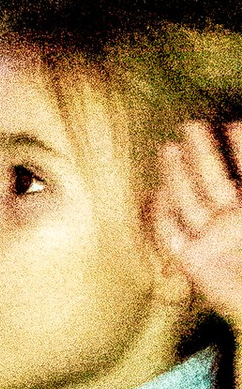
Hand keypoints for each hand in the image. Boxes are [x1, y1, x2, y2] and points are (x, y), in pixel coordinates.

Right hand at [155, 117, 241, 327]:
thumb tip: (239, 133)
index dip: (239, 150)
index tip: (234, 123)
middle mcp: (231, 226)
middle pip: (212, 182)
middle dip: (202, 154)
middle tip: (193, 125)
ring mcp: (211, 245)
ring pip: (189, 204)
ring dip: (178, 177)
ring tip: (171, 149)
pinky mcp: (193, 265)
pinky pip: (171, 237)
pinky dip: (161, 217)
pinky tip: (154, 195)